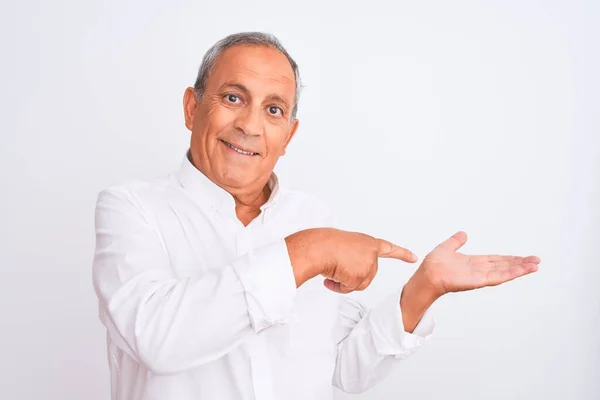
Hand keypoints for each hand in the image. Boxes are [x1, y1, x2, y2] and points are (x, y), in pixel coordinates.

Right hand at [285, 228, 417, 292]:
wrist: (319, 248)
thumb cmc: (325, 244)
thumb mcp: (344, 245)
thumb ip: (354, 257)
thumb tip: (347, 272)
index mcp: (368, 243)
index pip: (388, 249)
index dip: (402, 254)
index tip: (414, 258)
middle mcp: (371, 255)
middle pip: (367, 274)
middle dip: (352, 276)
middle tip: (337, 266)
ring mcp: (368, 266)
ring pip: (358, 283)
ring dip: (343, 281)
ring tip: (332, 269)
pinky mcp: (361, 277)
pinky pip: (349, 289)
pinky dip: (338, 286)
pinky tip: (330, 277)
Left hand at [414, 231, 540, 298]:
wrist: (428, 273)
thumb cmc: (434, 264)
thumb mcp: (447, 247)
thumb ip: (456, 241)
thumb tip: (463, 234)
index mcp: (473, 263)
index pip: (496, 260)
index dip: (510, 259)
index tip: (523, 258)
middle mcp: (479, 270)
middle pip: (504, 266)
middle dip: (520, 264)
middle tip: (536, 261)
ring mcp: (480, 276)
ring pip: (505, 272)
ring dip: (521, 269)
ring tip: (536, 265)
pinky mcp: (479, 281)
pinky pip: (498, 276)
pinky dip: (511, 273)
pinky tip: (523, 270)